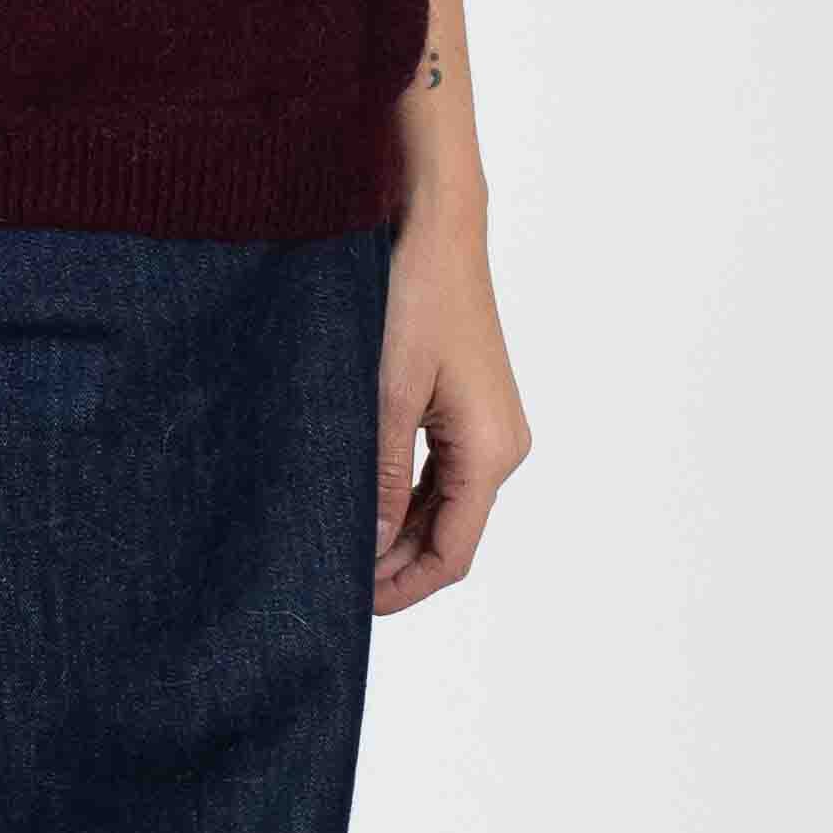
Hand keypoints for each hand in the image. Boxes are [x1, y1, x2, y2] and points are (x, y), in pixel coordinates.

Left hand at [372, 191, 529, 614]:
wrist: (436, 226)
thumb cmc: (414, 296)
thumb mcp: (387, 394)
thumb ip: (379, 476)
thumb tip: (368, 548)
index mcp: (492, 451)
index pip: (453, 552)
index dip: (404, 588)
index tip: (351, 606)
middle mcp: (501, 446)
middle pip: (450, 535)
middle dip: (395, 565)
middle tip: (331, 583)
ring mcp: (488, 427)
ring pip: (442, 506)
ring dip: (396, 533)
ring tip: (338, 551)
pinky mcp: (469, 408)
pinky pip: (438, 472)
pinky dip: (403, 497)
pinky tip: (360, 506)